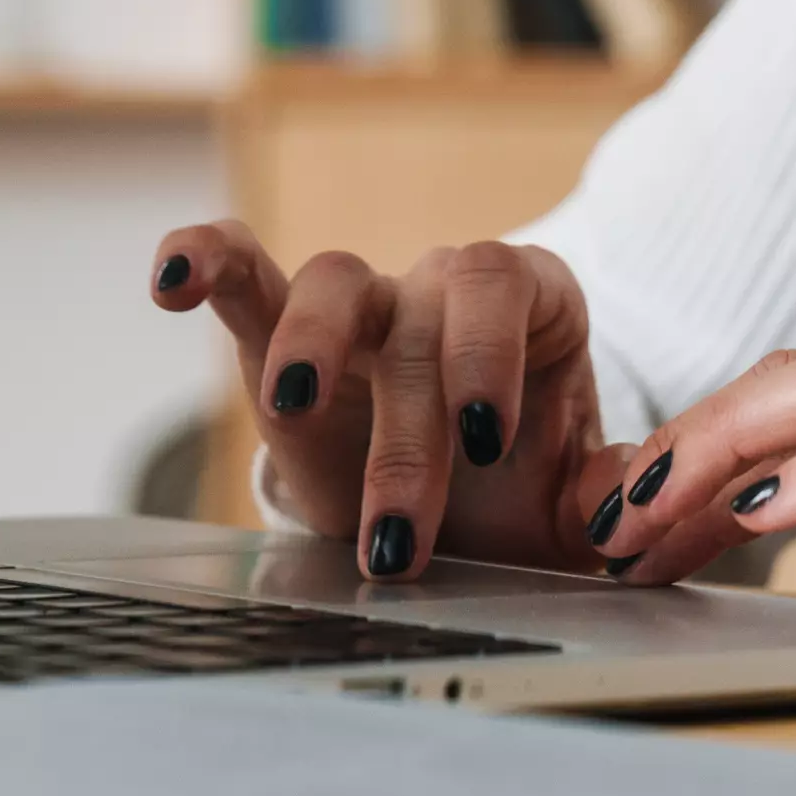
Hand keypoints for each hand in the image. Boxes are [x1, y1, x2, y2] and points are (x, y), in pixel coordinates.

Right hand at [146, 223, 628, 583]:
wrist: (461, 519)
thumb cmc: (522, 494)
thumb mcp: (573, 506)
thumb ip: (604, 498)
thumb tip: (623, 509)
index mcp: (528, 304)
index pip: (506, 284)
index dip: (489, 352)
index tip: (485, 440)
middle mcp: (441, 289)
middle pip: (423, 314)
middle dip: (410, 434)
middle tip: (401, 536)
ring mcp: (362, 305)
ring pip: (332, 280)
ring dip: (314, 348)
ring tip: (295, 405)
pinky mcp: (280, 333)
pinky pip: (244, 274)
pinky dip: (205, 259)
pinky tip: (171, 278)